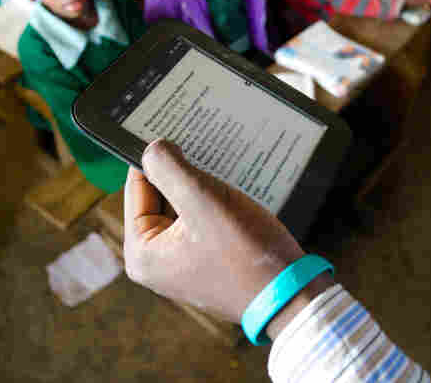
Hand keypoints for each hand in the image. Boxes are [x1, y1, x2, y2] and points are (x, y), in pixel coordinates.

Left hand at [124, 139, 329, 333]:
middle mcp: (155, 261)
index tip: (175, 133)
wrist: (293, 295)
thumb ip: (169, 169)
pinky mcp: (204, 259)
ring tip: (222, 180)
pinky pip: (200, 219)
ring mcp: (180, 261)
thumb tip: (152, 148)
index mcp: (142, 252)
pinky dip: (214, 203)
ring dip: (202, 188)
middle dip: (183, 175)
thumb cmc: (247, 255)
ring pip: (183, 205)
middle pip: (159, 195)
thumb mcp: (203, 201)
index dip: (157, 157)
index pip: (136, 185)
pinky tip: (232, 196)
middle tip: (204, 153)